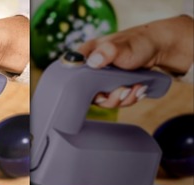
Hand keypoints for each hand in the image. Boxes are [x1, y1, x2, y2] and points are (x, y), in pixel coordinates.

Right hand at [77, 15, 192, 107]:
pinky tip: (139, 89)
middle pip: (87, 94)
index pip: (69, 77)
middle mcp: (89, 71)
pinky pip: (115, 101)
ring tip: (137, 88)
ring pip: (103, 101)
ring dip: (123, 98)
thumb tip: (92, 62)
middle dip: (109, 97)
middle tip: (124, 90)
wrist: (156, 48)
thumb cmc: (137, 42)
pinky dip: (129, 98)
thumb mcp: (122, 46)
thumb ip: (108, 52)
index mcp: (85, 57)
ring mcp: (100, 81)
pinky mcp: (111, 88)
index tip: (98, 90)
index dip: (78, 88)